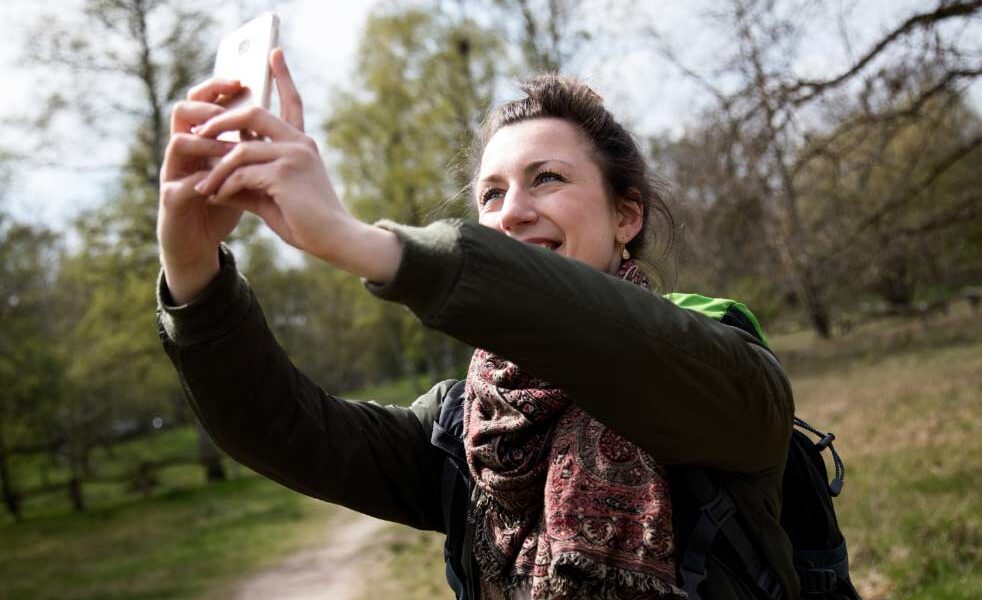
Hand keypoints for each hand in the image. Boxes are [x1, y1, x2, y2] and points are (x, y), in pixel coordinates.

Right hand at [157, 78, 244, 301]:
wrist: (200, 241)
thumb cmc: (223, 201)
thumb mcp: (243, 170)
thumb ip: (252, 147)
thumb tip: (277, 119)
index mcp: (202, 140)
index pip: (203, 102)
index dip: (217, 87)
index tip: (241, 79)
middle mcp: (184, 151)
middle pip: (184, 111)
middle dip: (207, 106)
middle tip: (231, 109)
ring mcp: (173, 173)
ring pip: (178, 142)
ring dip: (207, 145)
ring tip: (232, 151)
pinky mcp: (171, 200)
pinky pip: (178, 185)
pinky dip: (200, 184)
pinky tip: (218, 187)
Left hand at [188, 49, 401, 283]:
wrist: (336, 239)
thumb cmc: (308, 221)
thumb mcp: (274, 195)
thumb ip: (249, 180)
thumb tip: (217, 178)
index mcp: (302, 144)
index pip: (292, 102)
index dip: (283, 76)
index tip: (274, 52)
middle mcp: (300, 143)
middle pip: (254, 114)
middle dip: (221, 121)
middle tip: (198, 134)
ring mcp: (293, 156)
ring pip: (240, 149)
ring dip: (216, 169)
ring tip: (203, 186)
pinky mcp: (284, 174)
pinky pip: (242, 173)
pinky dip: (224, 186)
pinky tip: (217, 198)